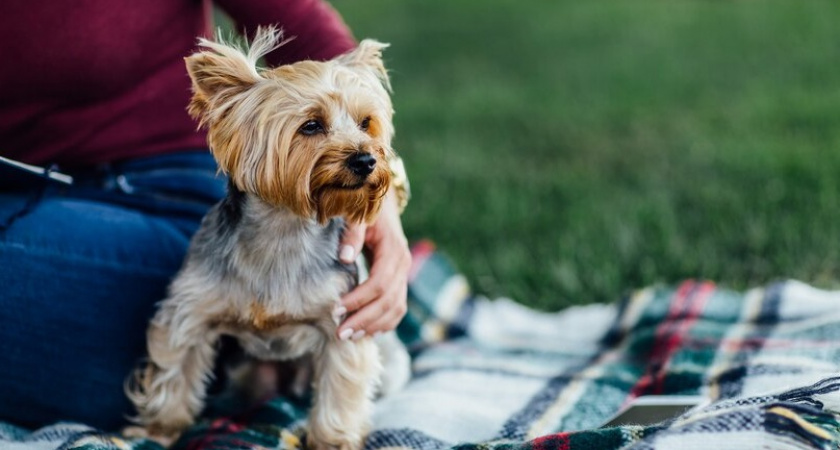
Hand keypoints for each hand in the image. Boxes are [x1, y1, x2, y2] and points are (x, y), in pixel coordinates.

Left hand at [335, 192, 409, 339]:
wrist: (382, 203)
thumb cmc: (365, 208)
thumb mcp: (358, 214)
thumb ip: (352, 233)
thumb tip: (344, 258)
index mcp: (393, 250)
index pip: (379, 283)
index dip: (359, 300)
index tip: (335, 310)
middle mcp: (403, 264)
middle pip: (389, 301)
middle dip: (364, 320)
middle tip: (340, 333)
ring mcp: (404, 273)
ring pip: (396, 308)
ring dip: (374, 325)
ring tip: (350, 336)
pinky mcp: (399, 279)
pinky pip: (398, 307)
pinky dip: (385, 322)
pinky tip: (367, 332)